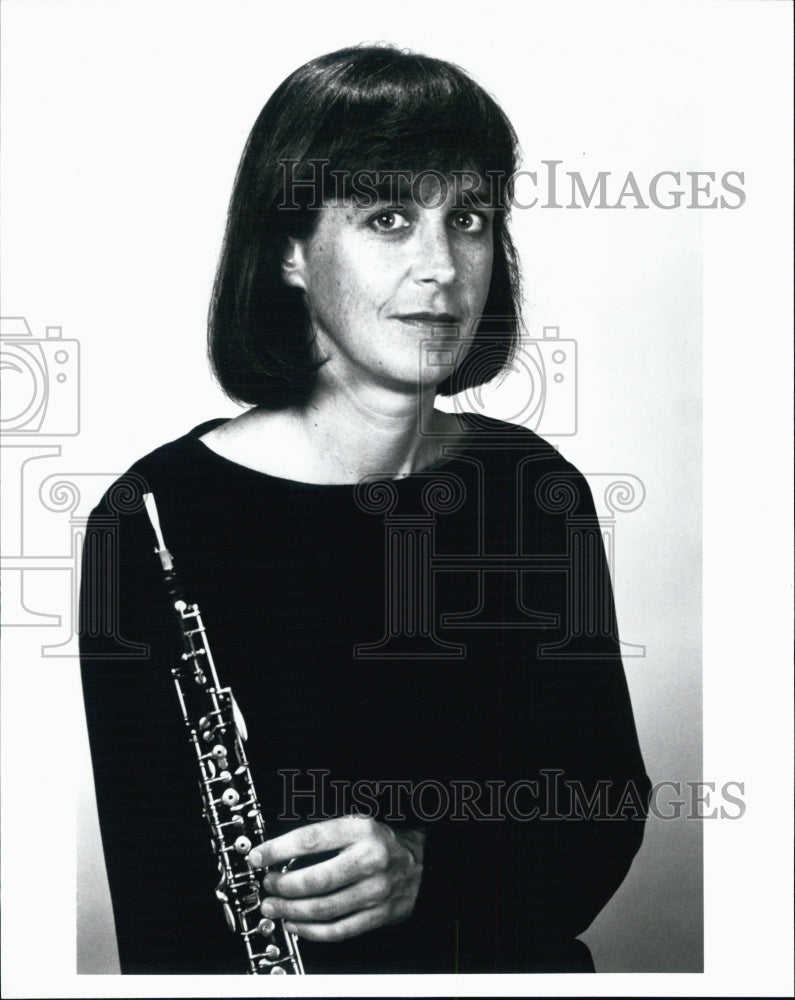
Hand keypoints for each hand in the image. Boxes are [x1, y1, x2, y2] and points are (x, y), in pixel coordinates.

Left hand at [247, 816, 424, 941]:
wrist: (420, 862)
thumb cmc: (380, 842)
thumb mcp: (355, 824)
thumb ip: (322, 837)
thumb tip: (278, 851)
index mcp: (361, 830)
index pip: (311, 839)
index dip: (278, 849)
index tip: (258, 857)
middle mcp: (371, 859)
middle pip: (316, 879)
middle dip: (283, 886)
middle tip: (266, 886)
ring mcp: (377, 891)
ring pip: (324, 908)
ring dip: (291, 911)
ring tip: (273, 907)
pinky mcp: (380, 915)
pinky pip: (339, 930)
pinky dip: (311, 931)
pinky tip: (296, 924)